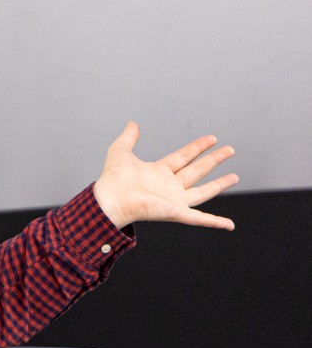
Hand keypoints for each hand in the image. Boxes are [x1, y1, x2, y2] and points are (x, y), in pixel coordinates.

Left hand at [93, 121, 238, 229]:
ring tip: (235, 176)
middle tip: (230, 150)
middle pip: (197, 171)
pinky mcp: (176, 212)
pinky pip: (200, 219)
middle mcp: (168, 186)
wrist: (111, 198)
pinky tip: (230, 225)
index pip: (183, 157)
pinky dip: (215, 222)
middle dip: (214, 160)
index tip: (212, 138)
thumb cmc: (113, 178)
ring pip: (203, 192)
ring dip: (219, 184)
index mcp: (158, 172)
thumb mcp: (121, 151)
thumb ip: (128, 137)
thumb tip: (132, 123)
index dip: (198, 147)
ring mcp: (174, 200)